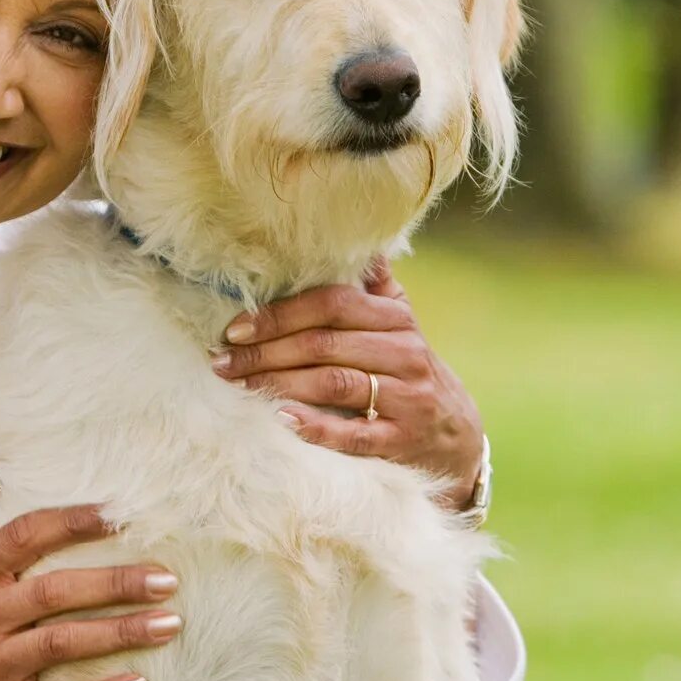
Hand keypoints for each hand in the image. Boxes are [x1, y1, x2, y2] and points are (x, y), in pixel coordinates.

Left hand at [209, 255, 485, 508]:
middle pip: (325, 344)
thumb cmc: (408, 373)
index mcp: (396, 318)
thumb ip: (373, 286)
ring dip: (279, 384)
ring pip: (335, 383)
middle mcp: (405, 352)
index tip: (235, 329)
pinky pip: (356, 433)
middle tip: (223, 363)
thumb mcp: (398, 325)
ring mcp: (407, 397)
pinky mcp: (404, 440)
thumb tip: (356, 240)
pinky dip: (316, 426)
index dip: (280, 314)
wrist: (457, 438)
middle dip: (266, 352)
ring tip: (240, 388)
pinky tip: (282, 420)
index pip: (332, 303)